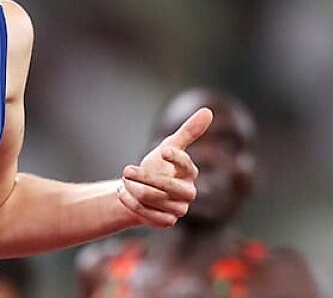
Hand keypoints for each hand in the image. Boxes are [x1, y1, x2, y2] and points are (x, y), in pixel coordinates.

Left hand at [117, 107, 212, 226]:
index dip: (177, 158)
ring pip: (153, 199)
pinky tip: (123, 194)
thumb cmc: (159, 165)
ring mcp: (179, 209)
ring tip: (124, 181)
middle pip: (168, 186)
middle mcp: (188, 192)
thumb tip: (208, 110)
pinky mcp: (166, 222)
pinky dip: (130, 202)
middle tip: (126, 169)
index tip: (164, 151)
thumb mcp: (170, 146)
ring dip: (133, 189)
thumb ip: (189, 131)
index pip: (186, 165)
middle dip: (144, 177)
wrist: (141, 189)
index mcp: (190, 172)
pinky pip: (147, 214)